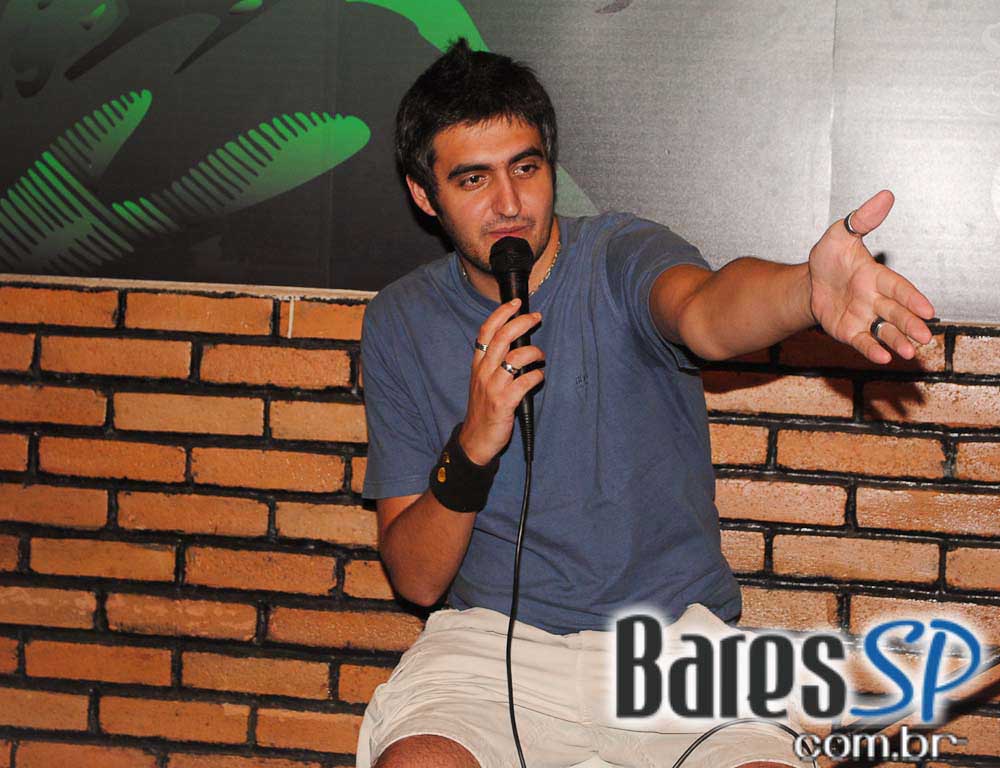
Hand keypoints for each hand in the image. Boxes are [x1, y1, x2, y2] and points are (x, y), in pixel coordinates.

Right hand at [459, 299, 543, 464]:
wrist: (475, 440)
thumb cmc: (484, 409)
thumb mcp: (482, 381)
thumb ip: (494, 362)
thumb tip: (516, 343)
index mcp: (478, 365)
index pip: (486, 331)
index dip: (501, 314)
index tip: (515, 303)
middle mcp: (483, 373)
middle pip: (502, 338)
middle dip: (521, 322)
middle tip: (536, 317)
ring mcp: (493, 387)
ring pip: (514, 357)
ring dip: (533, 352)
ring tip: (540, 356)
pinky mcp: (503, 403)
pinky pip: (524, 382)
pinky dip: (536, 376)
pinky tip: (539, 377)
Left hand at [807, 189, 935, 363]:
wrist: (808, 282)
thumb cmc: (829, 258)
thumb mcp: (840, 235)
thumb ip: (862, 220)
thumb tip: (885, 196)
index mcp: (877, 276)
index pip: (899, 288)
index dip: (913, 298)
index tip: (929, 309)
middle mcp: (875, 299)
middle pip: (897, 313)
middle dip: (911, 324)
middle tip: (925, 337)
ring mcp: (865, 317)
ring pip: (886, 330)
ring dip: (898, 341)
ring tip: (909, 353)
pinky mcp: (851, 332)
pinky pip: (864, 341)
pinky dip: (872, 349)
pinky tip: (882, 357)